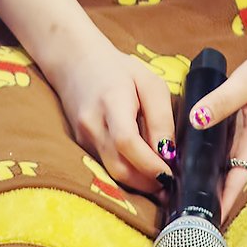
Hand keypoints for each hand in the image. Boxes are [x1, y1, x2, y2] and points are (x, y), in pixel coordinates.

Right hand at [48, 37, 176, 198]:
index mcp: (112, 101)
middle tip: (171, 184)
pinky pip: (106, 166)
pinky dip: (127, 172)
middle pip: (119, 167)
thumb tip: (169, 154)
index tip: (171, 173)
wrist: (75, 62)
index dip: (150, 164)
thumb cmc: (118, 69)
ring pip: (112, 172)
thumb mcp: (149, 82)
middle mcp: (92, 124)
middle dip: (147, 182)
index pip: (127, 141)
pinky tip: (142, 168)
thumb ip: (161, 117)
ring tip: (160, 179)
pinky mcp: (82, 145)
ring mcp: (83, 137)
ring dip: (138, 182)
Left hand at [188, 43, 246, 223]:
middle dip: (208, 197)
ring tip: (179, 193)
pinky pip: (229, 151)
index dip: (220, 204)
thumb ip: (222, 100)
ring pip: (228, 166)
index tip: (201, 225)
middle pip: (230, 180)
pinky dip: (213, 159)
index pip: (236, 183)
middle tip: (179, 213)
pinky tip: (193, 160)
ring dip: (209, 179)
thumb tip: (194, 121)